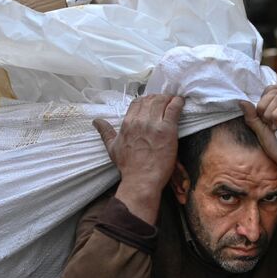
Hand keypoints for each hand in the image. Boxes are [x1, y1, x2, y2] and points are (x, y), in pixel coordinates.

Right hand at [94, 94, 183, 219]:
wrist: (141, 180)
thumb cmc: (128, 166)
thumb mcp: (112, 147)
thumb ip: (105, 132)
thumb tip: (96, 122)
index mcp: (127, 123)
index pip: (137, 102)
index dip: (145, 100)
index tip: (152, 103)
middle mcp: (140, 121)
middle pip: (150, 100)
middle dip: (158, 98)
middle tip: (165, 101)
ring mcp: (154, 124)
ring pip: (161, 102)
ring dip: (168, 99)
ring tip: (173, 100)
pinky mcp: (168, 130)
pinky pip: (173, 109)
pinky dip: (177, 103)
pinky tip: (180, 101)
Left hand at [241, 84, 276, 210]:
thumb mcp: (261, 133)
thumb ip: (253, 118)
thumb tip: (241, 101)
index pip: (271, 89)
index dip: (263, 98)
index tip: (261, 116)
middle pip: (273, 90)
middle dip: (263, 105)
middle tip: (266, 123)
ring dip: (270, 113)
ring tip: (273, 128)